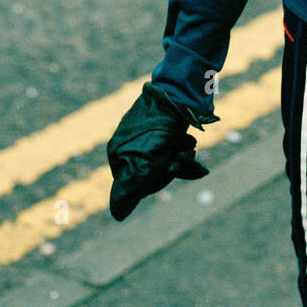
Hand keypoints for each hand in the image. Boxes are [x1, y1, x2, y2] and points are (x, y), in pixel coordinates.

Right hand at [106, 83, 208, 221]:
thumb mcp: (146, 162)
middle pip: (150, 175)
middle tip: (182, 151)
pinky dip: (182, 149)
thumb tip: (117, 215)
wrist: (180, 91)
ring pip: (163, 162)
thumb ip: (130, 189)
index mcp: (117, 154)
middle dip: (170, 167)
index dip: (156, 180)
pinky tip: (189, 143)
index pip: (135, 186)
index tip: (168, 165)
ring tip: (188, 145)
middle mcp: (127, 146)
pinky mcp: (159, 128)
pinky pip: (170, 149)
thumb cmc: (162, 128)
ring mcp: (143, 137)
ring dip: (179, 158)